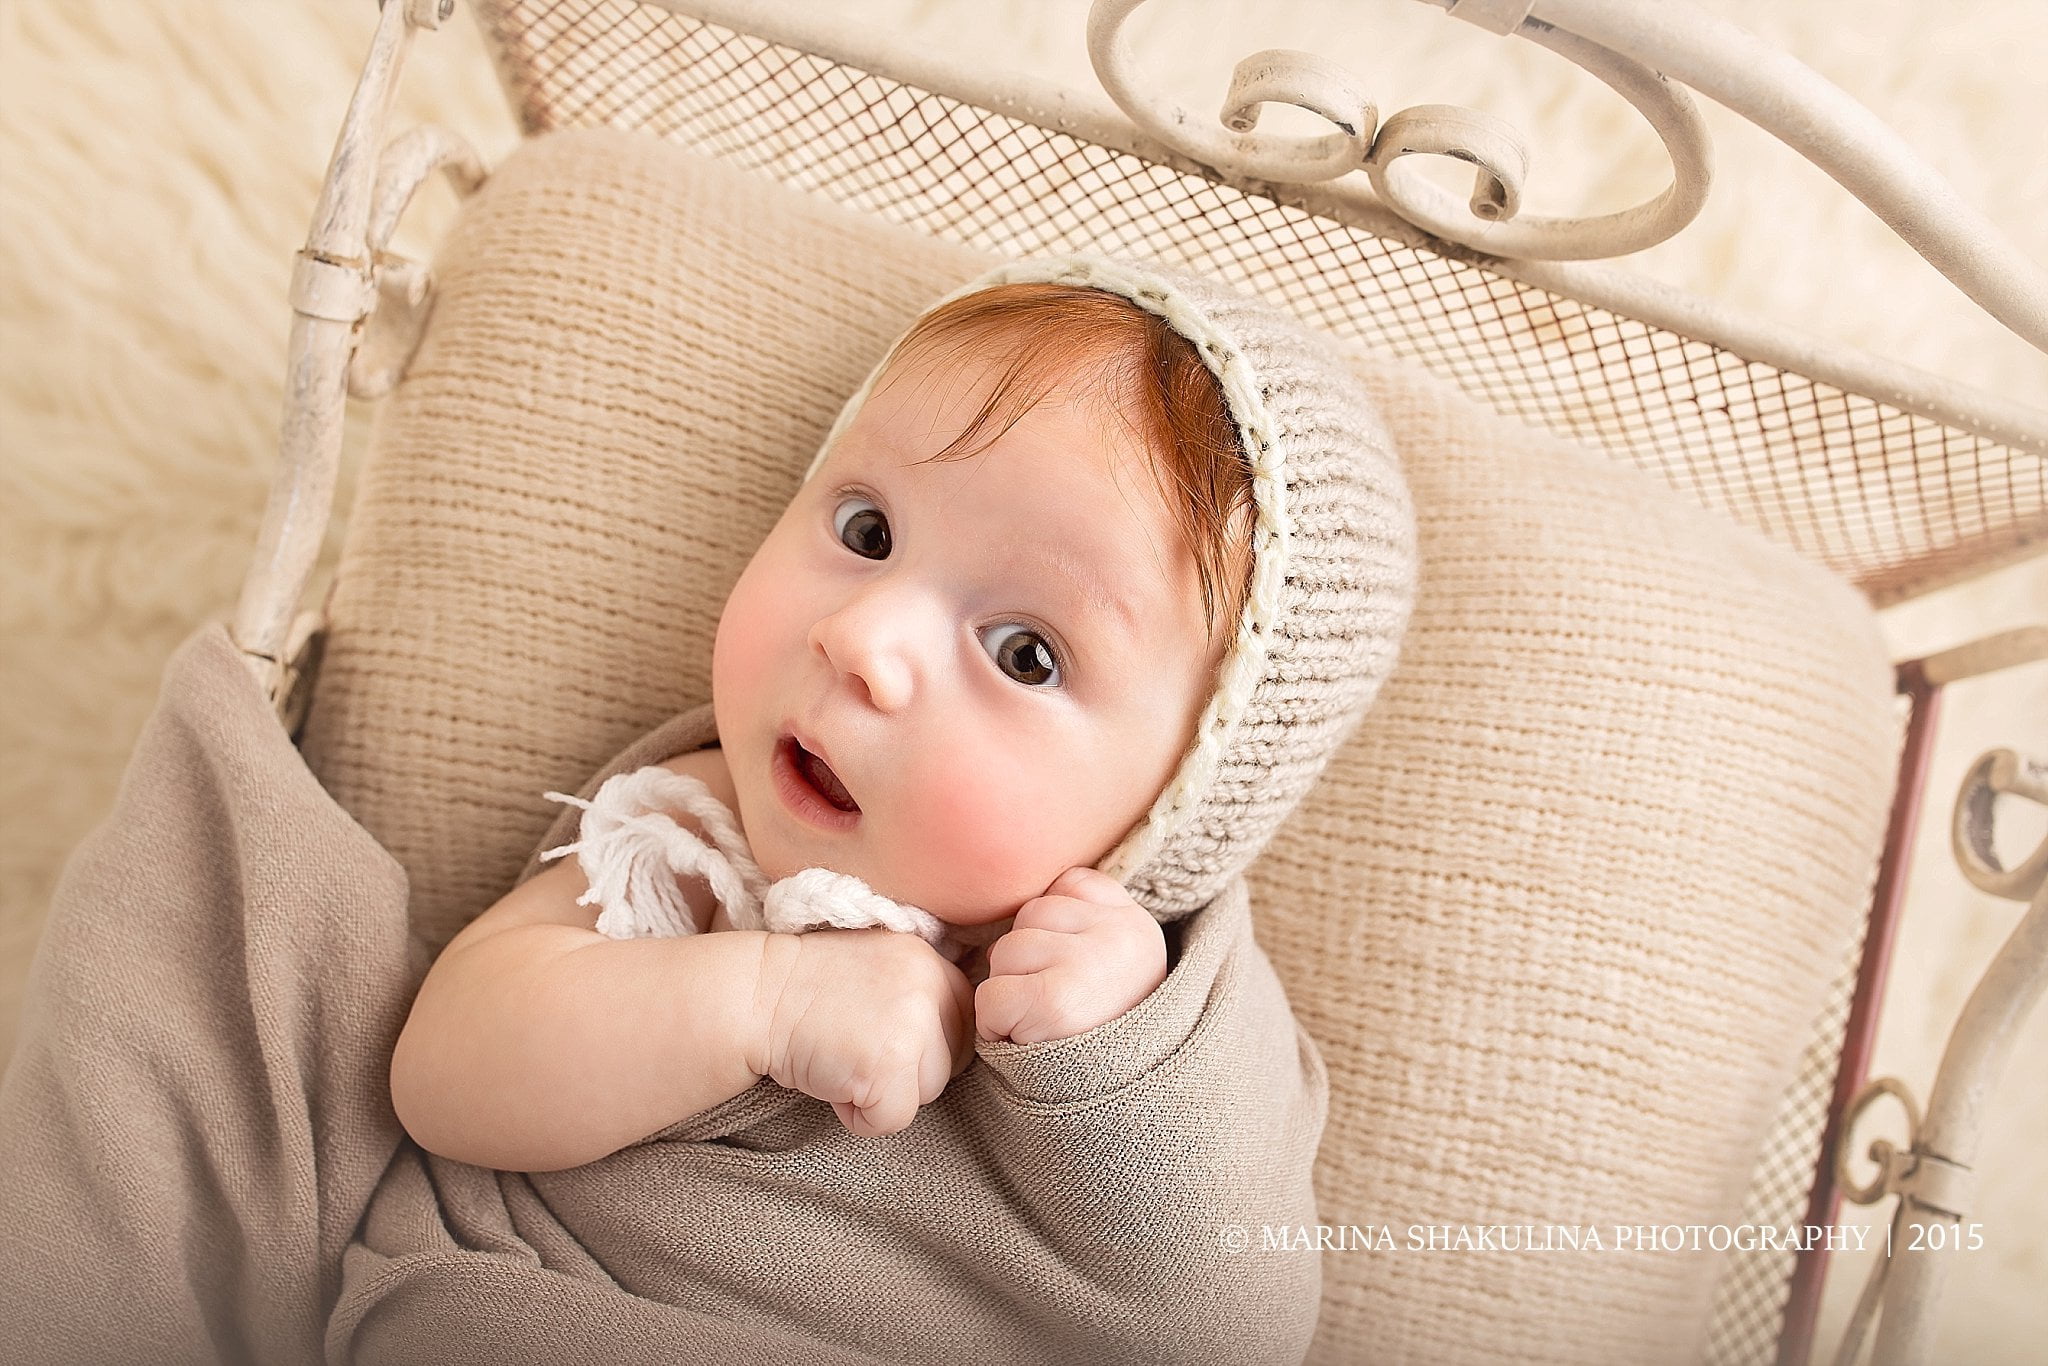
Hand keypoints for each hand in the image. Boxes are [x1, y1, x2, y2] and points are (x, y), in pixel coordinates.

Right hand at [749, 927, 975, 1137]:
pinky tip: (830, 1080)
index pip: (965, 1022)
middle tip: (853, 1048)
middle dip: (906, 1071)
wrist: (753, 996)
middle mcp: (930, 984)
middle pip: (952, 1061)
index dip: (926, 1045)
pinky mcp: (889, 1065)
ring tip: (840, 1060)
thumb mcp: (877, 967)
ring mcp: (913, 1024)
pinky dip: (859, 1116)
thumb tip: (954, 1041)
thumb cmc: (806, 990)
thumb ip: (919, 992)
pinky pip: (893, 1119)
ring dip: (884, 1092)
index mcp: (930, 959)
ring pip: (928, 1092)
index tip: (883, 1039)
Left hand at [975, 867, 1166, 1045]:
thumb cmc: (1110, 1040)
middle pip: (1029, 917)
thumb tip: (1036, 895)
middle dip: (1028, 964)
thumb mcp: (1119, 965)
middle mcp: (1122, 936)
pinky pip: (991, 996)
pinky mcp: (1055, 1001)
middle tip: (1061, 1011)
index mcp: (1139, 925)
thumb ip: (1089, 920)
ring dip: (1010, 996)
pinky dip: (997, 1028)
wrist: (1132, 1122)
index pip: (1068, 885)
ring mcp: (1090, 964)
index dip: (1055, 933)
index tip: (1078, 978)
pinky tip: (1032, 1044)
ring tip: (1049, 1028)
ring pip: (1005, 953)